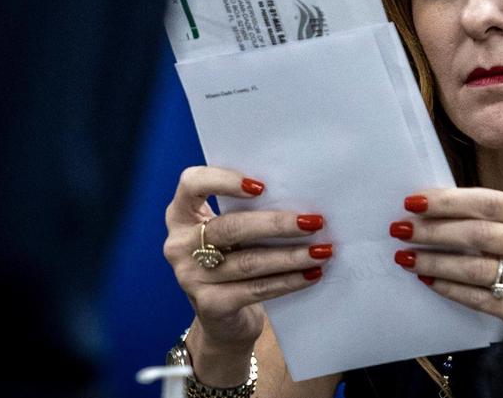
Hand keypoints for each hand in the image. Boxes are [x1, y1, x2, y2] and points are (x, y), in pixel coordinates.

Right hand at [163, 166, 329, 380]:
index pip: (192, 184)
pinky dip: (289, 281)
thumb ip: (247, 212)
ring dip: (292, 255)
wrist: (221, 321)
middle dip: (276, 224)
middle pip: (230, 227)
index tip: (261, 186)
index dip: (223, 181)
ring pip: (249, 261)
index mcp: (181, 215)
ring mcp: (190, 277)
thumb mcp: (230, 234)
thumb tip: (301, 196)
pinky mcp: (210, 305)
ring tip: (323, 250)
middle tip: (314, 222)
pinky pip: (256, 289)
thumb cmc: (232, 261)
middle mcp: (179, 245)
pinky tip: (312, 274)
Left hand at [388, 187, 502, 322]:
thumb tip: (430, 206)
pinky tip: (429, 280)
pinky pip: (480, 299)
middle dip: (434, 231)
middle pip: (480, 235)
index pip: (488, 203)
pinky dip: (450, 288)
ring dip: (436, 261)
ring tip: (408, 257)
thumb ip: (488, 213)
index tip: (414, 202)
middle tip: (402, 229)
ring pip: (477, 269)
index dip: (448, 202)